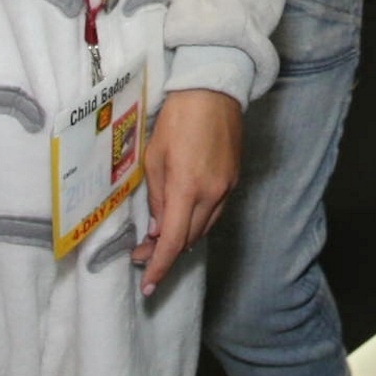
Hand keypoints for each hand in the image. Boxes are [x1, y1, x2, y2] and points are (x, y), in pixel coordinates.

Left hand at [133, 87, 242, 295]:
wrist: (213, 90)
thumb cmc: (177, 119)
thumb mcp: (154, 157)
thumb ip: (158, 197)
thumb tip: (160, 229)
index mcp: (188, 188)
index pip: (174, 241)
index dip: (160, 266)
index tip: (148, 286)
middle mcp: (212, 194)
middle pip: (190, 239)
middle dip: (166, 253)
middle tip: (142, 254)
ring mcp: (227, 187)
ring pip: (204, 227)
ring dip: (183, 238)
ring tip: (161, 239)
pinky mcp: (234, 178)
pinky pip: (215, 211)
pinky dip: (198, 221)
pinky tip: (184, 218)